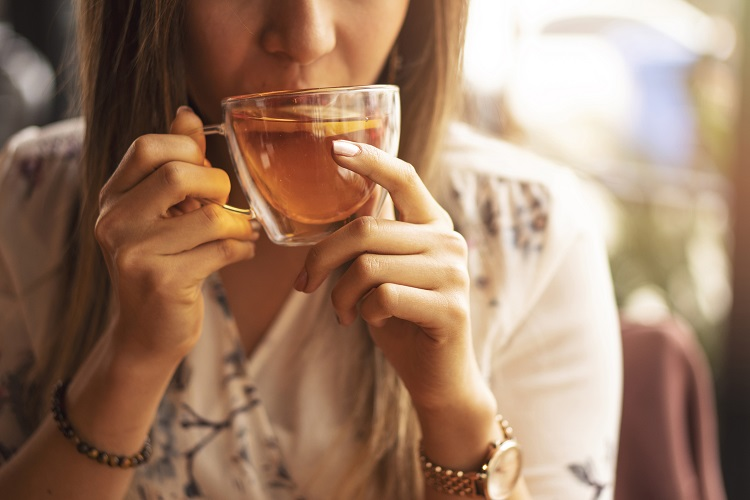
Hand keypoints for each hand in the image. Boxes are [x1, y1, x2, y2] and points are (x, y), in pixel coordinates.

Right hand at [94, 107, 258, 363]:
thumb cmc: (162, 265)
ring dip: (237, 224)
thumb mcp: (160, 214)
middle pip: (177, 174)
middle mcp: (114, 222)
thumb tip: (187, 115)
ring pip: (209, 217)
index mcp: (112, 198)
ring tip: (240, 232)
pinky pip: (222, 251)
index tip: (203, 171)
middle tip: (224, 204)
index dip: (188, 151)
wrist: (147, 334)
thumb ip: (174, 165)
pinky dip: (242, 249)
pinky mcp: (162, 282)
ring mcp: (134, 254)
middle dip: (216, 185)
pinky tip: (240, 253)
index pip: (148, 146)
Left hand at [295, 141, 492, 412]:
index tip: (334, 149)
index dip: (369, 161)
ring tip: (343, 313)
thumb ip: (372, 240)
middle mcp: (448, 242)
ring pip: (368, 266)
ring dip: (341, 295)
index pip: (403, 179)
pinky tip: (368, 322)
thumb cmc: (401, 319)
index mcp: (432, 225)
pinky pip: (383, 297)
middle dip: (322, 258)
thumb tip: (340, 207)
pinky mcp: (451, 308)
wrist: (437, 376)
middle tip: (305, 285)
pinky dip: (363, 313)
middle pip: (366, 230)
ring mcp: (454, 274)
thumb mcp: (382, 272)